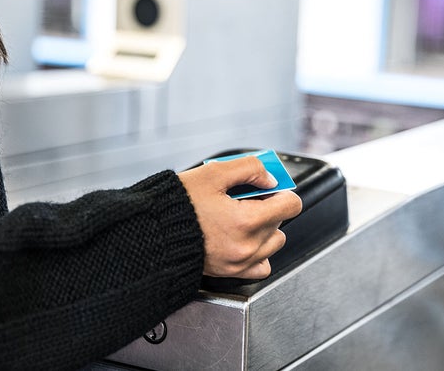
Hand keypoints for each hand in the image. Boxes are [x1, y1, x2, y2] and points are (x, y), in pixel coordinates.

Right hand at [178, 156, 301, 278]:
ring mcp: (240, 263)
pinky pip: (261, 266)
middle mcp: (247, 246)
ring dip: (265, 230)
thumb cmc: (177, 206)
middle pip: (281, 223)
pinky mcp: (231, 273)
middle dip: (267, 208)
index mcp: (246, 221)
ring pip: (274, 244)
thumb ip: (249, 169)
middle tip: (243, 200)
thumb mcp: (213, 173)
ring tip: (240, 219)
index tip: (268, 189)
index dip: (282, 192)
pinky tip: (242, 239)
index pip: (291, 205)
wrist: (152, 235)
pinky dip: (258, 252)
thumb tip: (270, 178)